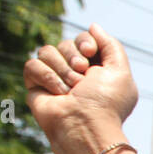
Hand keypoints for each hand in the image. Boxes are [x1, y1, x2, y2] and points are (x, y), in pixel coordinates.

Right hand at [24, 24, 137, 149]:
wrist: (84, 126)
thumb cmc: (105, 103)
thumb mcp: (120, 72)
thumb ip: (111, 46)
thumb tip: (93, 26)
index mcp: (96, 68)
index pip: (84, 39)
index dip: (85, 41)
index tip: (90, 52)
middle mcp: (75, 72)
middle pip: (65, 43)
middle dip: (74, 56)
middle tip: (82, 75)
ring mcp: (54, 78)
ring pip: (47, 51)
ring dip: (62, 69)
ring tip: (72, 89)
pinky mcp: (35, 85)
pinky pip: (32, 64)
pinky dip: (46, 77)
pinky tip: (58, 94)